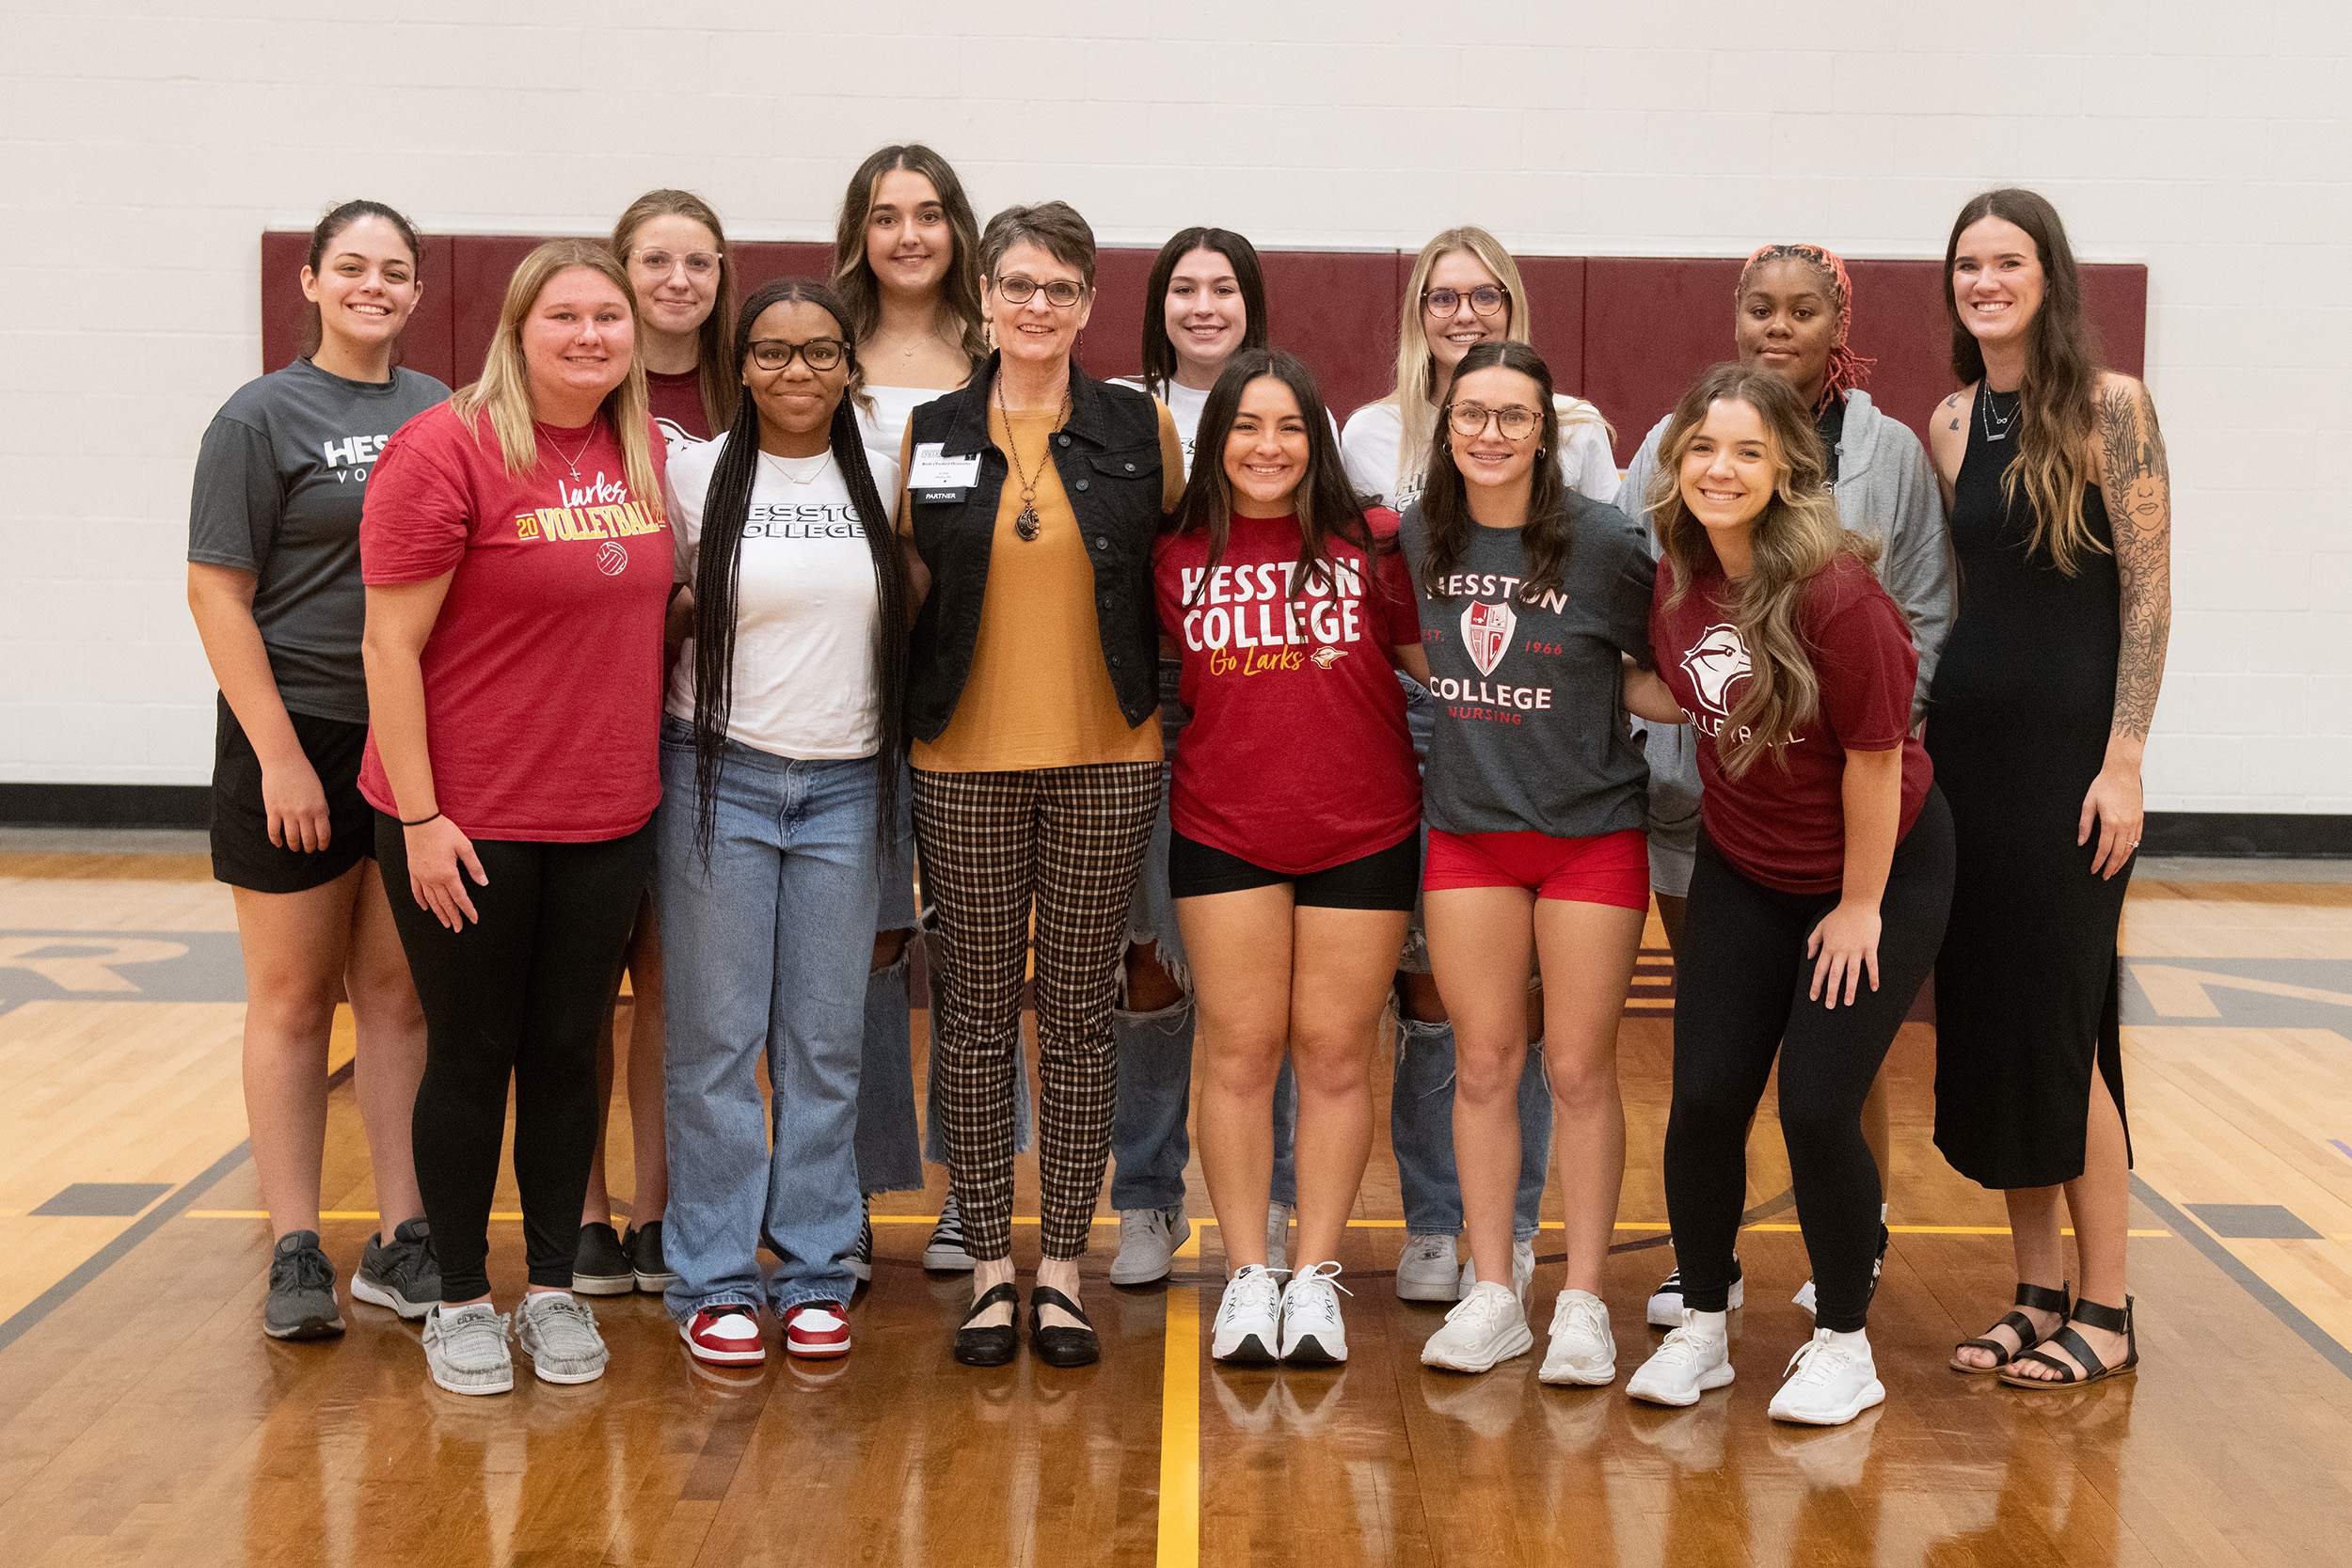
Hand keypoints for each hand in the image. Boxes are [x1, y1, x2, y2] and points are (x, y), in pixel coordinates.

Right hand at [260, 755, 331, 852]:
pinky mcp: (273, 810)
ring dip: (294, 846)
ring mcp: (287, 812)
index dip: (323, 844)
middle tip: (308, 849)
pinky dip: (276, 841)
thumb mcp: (320, 791)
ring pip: (292, 838)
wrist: (284, 761)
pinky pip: (274, 831)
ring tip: (295, 848)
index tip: (321, 848)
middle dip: (309, 847)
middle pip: (308, 839)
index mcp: (319, 808)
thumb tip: (323, 822)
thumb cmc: (304, 774)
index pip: (324, 834)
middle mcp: (304, 813)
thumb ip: (322, 808)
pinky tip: (279, 843)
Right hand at [406, 815, 487, 930]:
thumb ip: (474, 867)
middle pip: (445, 903)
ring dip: (439, 913)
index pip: (460, 898)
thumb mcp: (465, 847)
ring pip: (431, 900)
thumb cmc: (444, 831)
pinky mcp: (413, 871)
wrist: (420, 821)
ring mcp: (421, 876)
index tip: (474, 920)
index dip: (468, 910)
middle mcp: (433, 879)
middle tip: (459, 928)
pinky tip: (425, 908)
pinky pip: (416, 891)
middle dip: (453, 917)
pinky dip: (421, 901)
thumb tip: (484, 883)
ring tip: (445, 923)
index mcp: (448, 874)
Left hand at [1806, 901, 1881, 1009]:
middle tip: (1829, 1006)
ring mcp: (1856, 950)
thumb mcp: (1821, 926)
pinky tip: (1874, 988)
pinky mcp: (1870, 947)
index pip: (1820, 970)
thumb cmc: (1839, 915)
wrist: (1858, 904)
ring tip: (1848, 1003)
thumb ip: (1813, 941)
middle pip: (1835, 975)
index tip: (1813, 997)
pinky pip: (1872, 965)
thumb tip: (1809, 957)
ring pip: (1852, 973)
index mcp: (1829, 947)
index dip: (1816, 984)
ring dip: (1850, 989)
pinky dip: (1873, 977)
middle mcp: (1841, 951)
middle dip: (1831, 992)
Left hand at [2078, 761, 2142, 879]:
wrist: (2122, 772)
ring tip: (2114, 869)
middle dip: (2111, 867)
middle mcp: (2125, 824)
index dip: (2099, 862)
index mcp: (2111, 822)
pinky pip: (2137, 838)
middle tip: (2105, 876)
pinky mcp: (2140, 818)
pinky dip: (2131, 849)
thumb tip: (2081, 842)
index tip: (2094, 870)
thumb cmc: (2103, 785)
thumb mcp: (2088, 804)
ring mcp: (2135, 822)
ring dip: (2122, 861)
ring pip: (2130, 848)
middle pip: (2118, 853)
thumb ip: (2085, 825)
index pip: (2104, 849)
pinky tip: (2126, 854)